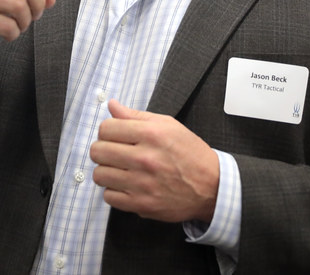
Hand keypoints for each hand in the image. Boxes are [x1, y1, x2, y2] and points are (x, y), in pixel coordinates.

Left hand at [90, 99, 218, 222]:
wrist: (212, 186)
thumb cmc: (190, 154)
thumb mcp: (168, 125)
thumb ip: (136, 115)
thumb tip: (112, 105)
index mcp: (152, 134)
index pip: (106, 128)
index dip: (106, 131)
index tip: (113, 135)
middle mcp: (145, 158)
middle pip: (98, 151)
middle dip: (102, 150)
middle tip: (112, 152)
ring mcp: (142, 183)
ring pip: (99, 175)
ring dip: (106, 171)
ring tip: (118, 169)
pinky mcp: (142, 204)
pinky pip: (108, 196)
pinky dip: (113, 191)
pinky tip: (125, 184)